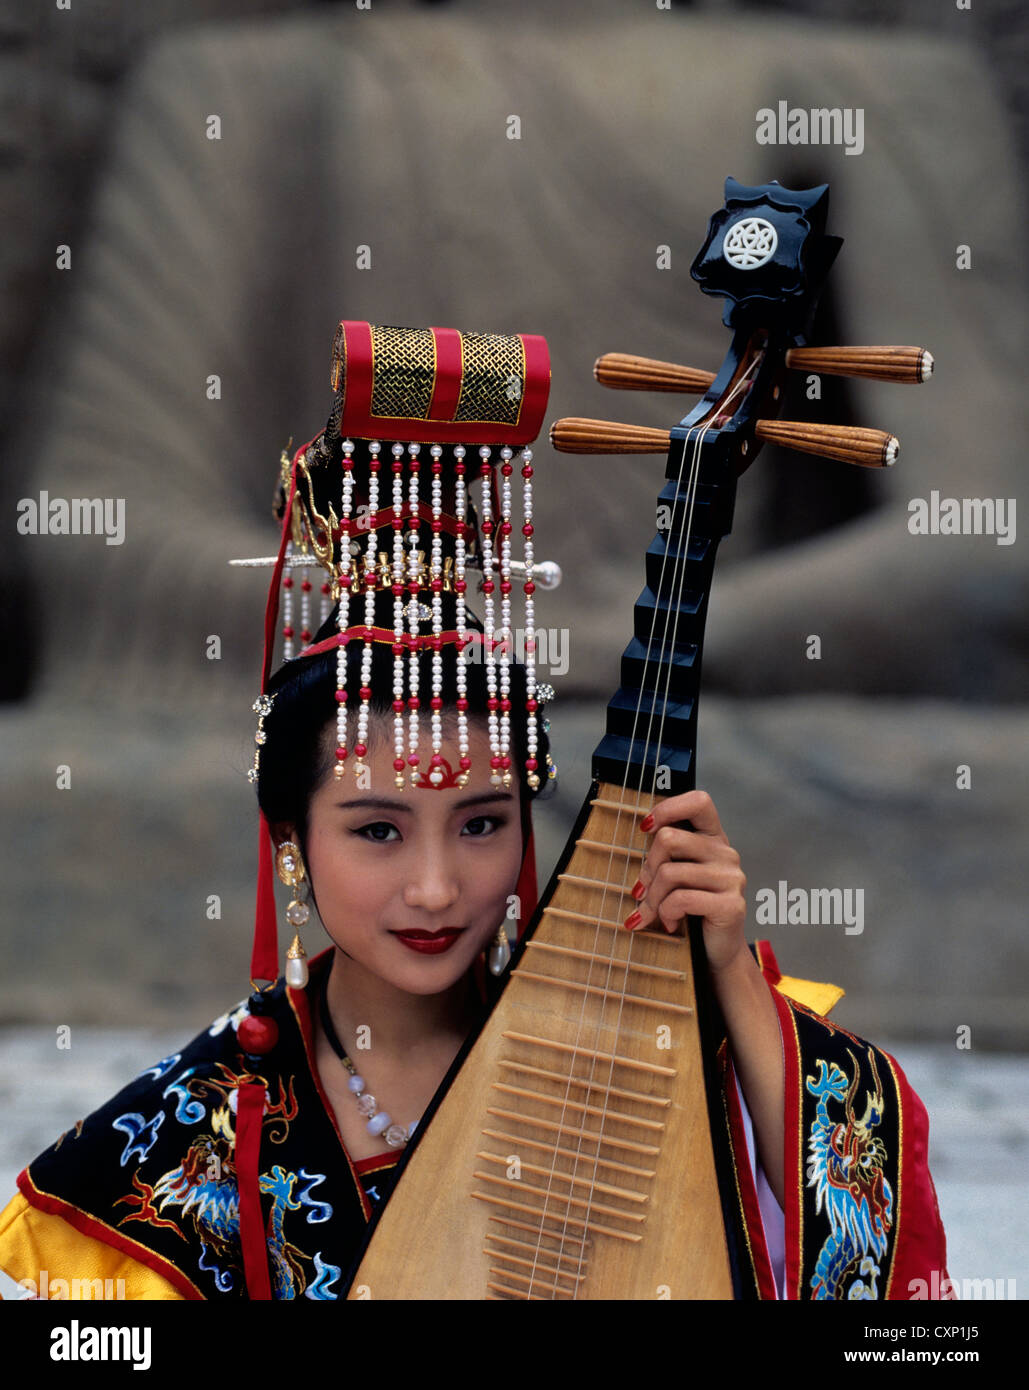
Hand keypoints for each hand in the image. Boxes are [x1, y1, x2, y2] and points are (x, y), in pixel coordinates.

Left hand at [623, 789, 746, 974]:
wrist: (717, 951)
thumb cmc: (691, 909)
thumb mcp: (677, 875)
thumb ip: (665, 854)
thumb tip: (640, 831)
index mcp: (713, 838)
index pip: (698, 802)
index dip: (667, 808)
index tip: (645, 827)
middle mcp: (726, 853)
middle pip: (669, 839)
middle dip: (647, 868)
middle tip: (642, 892)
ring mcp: (731, 878)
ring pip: (669, 873)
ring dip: (652, 898)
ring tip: (652, 913)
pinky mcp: (730, 904)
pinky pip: (681, 899)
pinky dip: (666, 913)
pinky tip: (671, 923)